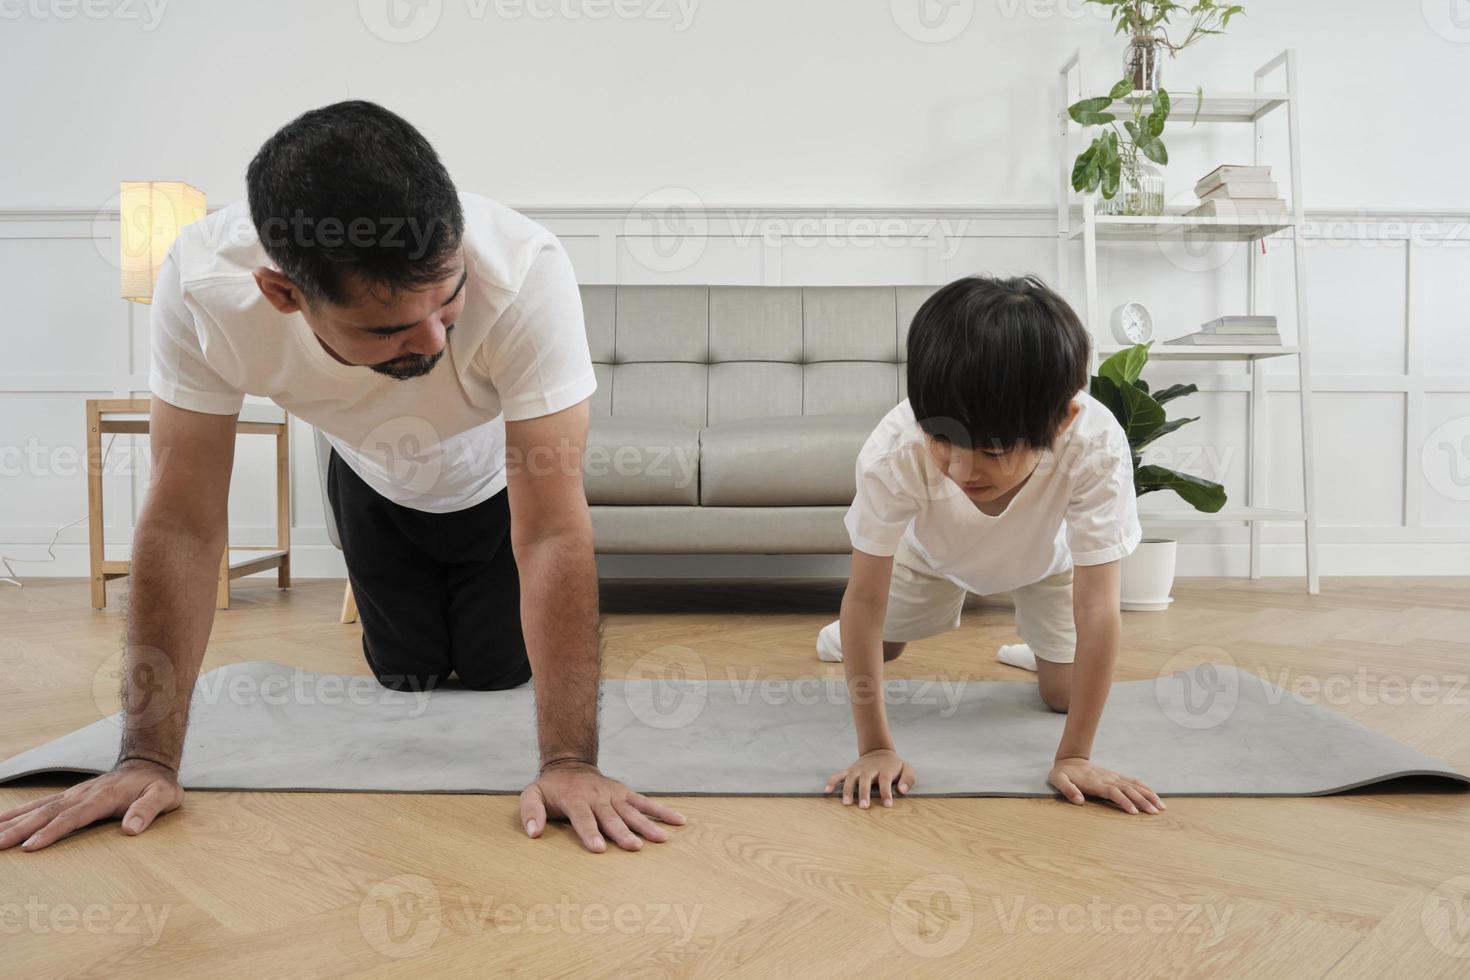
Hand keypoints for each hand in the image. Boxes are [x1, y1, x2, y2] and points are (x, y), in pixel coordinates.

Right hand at [0, 759, 182, 851]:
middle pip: (47, 813)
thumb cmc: (156, 785)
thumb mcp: (163, 796)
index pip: (73, 817)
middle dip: (20, 830)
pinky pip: (38, 805)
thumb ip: (148, 810)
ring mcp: (73, 795)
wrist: (148, 764)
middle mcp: (82, 795)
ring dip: (12, 821)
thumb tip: (131, 829)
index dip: (51, 831)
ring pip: (37, 808)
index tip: (30, 846)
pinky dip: (17, 813)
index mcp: (102, 797)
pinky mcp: (68, 797)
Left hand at [519, 760, 685, 852]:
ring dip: (647, 825)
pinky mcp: (625, 794)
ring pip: (632, 812)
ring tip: (662, 839)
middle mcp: (598, 797)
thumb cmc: (551, 788)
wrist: (570, 765)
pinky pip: (645, 803)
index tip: (599, 849)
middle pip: (611, 818)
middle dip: (623, 833)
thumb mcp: (532, 795)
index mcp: (576, 799)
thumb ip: (531, 812)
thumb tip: (533, 832)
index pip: (584, 819)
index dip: (591, 834)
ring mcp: (614, 795)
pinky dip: (662, 811)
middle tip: (635, 847)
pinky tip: (678, 821)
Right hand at [825, 749, 914, 808]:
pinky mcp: (850, 770)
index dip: (886, 793)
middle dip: (864, 793)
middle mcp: (870, 769)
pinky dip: (832, 782)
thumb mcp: (906, 768)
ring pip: (851, 778)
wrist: (879, 751)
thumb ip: (908, 779)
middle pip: (865, 780)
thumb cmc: (894, 765)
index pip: (885, 781)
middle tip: (864, 807)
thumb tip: (902, 791)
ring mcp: (858, 769)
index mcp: (884, 770)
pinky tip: (827, 791)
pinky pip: (839, 775)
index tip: (887, 804)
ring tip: (846, 803)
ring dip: (848, 790)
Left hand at [1049, 757, 1163, 813]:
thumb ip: (1067, 789)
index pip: (1113, 792)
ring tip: (1161, 806)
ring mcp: (1113, 777)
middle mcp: (1108, 779)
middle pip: (1128, 790)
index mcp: (1095, 783)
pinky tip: (1154, 796)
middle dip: (1142, 801)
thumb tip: (1079, 801)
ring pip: (1134, 786)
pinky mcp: (1116, 777)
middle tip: (1155, 812)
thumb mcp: (1058, 780)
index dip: (1124, 801)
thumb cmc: (1063, 773)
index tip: (1134, 812)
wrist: (1069, 759)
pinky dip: (1145, 788)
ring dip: (1148, 795)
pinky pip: (1133, 782)